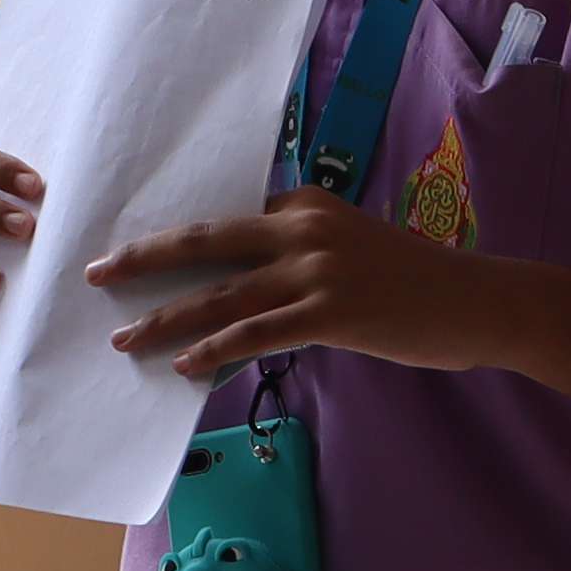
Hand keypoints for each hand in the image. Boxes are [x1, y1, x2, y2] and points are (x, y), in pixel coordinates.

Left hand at [88, 184, 506, 383]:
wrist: (474, 302)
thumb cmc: (412, 281)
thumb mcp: (348, 248)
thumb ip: (295, 254)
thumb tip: (239, 286)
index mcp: (303, 203)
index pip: (222, 218)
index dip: (172, 236)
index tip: (127, 248)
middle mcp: (303, 228)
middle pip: (204, 241)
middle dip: (144, 259)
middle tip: (96, 273)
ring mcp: (316, 270)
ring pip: (221, 295)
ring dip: (165, 319)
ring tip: (125, 338)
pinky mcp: (330, 313)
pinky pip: (255, 334)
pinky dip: (215, 350)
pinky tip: (185, 367)